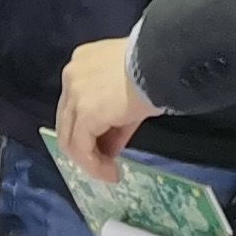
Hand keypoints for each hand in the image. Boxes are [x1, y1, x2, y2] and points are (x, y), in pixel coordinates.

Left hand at [54, 38, 154, 183]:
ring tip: (109, 174)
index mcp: (84, 62)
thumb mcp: (132, 92)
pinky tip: (110, 174)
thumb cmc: (158, 69)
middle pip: (69, 120)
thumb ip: (116, 118)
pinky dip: (94, 165)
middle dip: (87, 146)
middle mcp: (72, 75)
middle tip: (106, 163)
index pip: (78, 102)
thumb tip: (110, 148)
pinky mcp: (85, 112)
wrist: (166, 62)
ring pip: (70, 137)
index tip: (109, 146)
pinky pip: (81, 148)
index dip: (91, 128)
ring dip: (89, 161)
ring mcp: (75, 93)